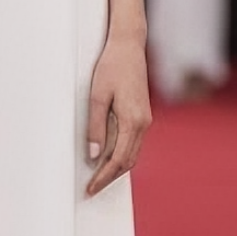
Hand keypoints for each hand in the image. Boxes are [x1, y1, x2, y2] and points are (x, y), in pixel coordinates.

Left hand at [85, 35, 151, 196]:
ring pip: (132, 154)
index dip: (103, 177)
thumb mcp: (97, 96)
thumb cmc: (111, 66)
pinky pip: (133, 143)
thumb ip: (96, 127)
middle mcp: (144, 124)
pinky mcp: (143, 115)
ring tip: (97, 178)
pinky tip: (107, 158)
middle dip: (110, 178)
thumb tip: (94, 156)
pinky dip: (121, 155)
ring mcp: (145, 120)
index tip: (90, 188)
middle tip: (91, 189)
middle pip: (128, 161)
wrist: (129, 46)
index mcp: (134, 121)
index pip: (118, 160)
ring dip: (116, 168)